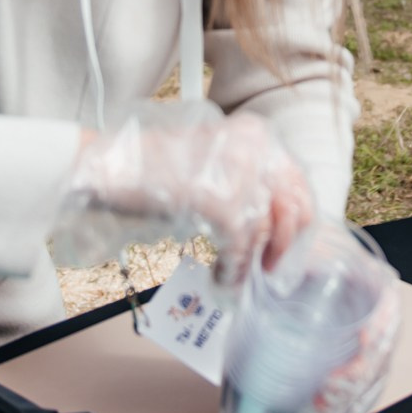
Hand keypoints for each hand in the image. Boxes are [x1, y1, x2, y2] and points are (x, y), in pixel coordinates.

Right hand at [170, 113, 315, 284]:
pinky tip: (220, 277)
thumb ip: (245, 180)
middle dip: (284, 245)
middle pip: (294, 208)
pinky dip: (233, 269)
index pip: (298, 181)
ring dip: (252, 262)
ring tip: (233, 276)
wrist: (112, 166)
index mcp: (256, 134)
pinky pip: (240, 248)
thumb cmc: (153, 167)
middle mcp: (257, 148)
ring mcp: (242, 174)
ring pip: (269, 232)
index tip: (285, 244)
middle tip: (269, 266)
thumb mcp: (212, 161)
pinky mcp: (223, 202)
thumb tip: (269, 224)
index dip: (296, 221)